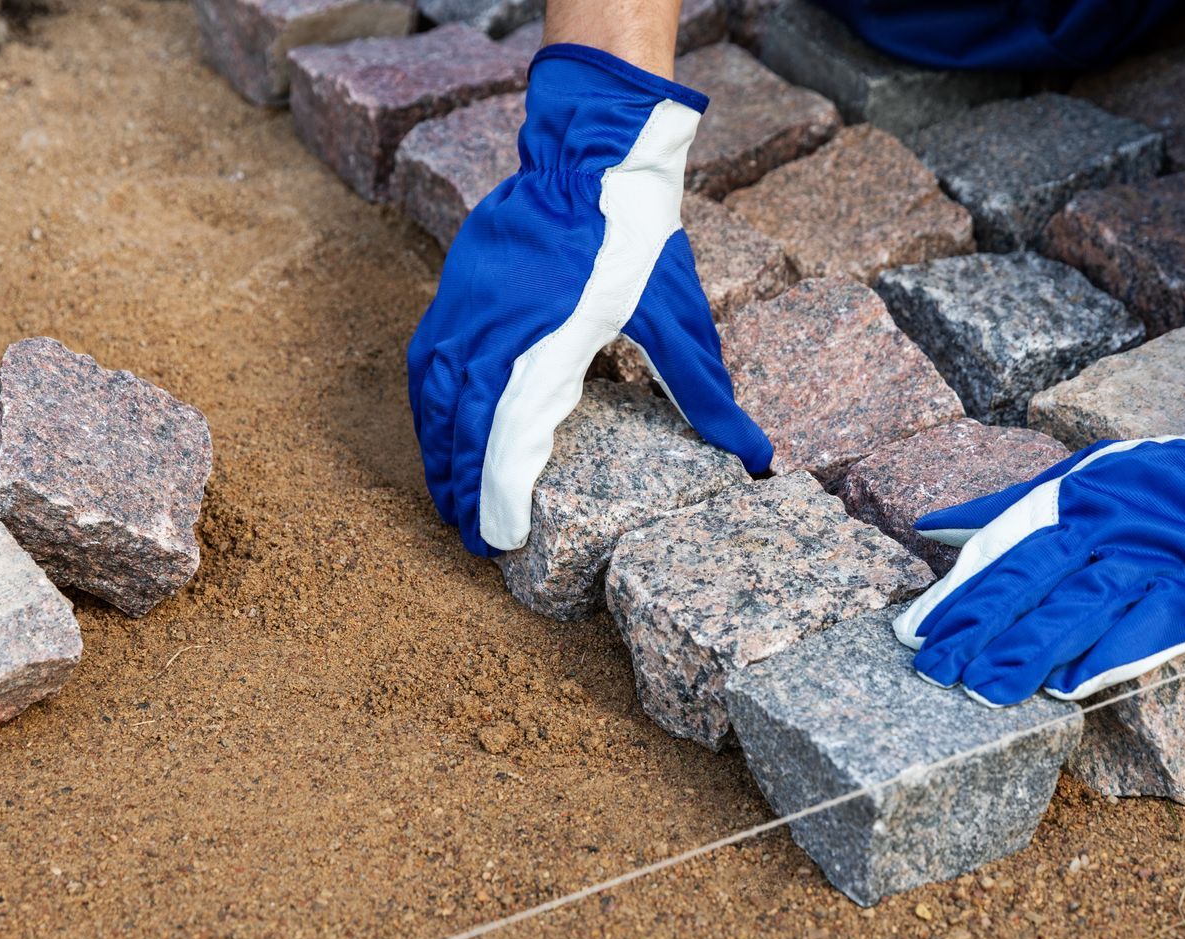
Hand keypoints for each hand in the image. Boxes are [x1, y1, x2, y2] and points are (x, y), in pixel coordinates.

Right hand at [407, 44, 770, 556]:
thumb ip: (707, 395)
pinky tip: (440, 435)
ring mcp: (467, 303)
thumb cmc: (636, 237)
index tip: (498, 539)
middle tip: (471, 538)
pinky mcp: (454, 287)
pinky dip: (429, 406)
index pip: (511, 435)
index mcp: (553, 339)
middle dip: (462, 486)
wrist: (590, 153)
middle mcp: (498, 324)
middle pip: (463, 424)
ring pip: (435, 394)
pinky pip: (427, 360)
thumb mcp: (680, 318)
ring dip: (439, 451)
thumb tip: (757, 457)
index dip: (498, 492)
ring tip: (450, 500)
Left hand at [894, 354, 1184, 704]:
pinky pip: (1147, 627)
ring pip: (1080, 606)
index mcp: (1076, 498)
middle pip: (1032, 580)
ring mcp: (1157, 559)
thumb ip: (1007, 507)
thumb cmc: (1165, 487)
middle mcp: (1110, 525)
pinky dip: (1107, 656)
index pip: (1004, 549)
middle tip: (936, 671)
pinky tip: (1067, 686)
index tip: (917, 633)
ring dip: (1029, 651)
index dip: (960, 593)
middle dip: (979, 629)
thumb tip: (929, 523)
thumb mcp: (1083, 478)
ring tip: (985, 690)